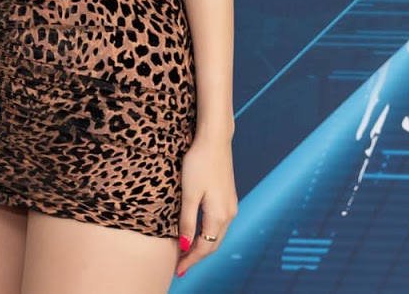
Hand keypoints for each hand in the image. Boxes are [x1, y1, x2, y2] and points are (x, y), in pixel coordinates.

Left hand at [175, 133, 236, 276]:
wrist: (214, 139)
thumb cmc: (199, 163)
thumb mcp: (188, 193)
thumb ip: (187, 221)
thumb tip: (185, 245)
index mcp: (219, 215)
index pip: (205, 247)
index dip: (191, 260)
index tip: (178, 269)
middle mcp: (229, 213)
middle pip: (213, 244)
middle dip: (197, 256)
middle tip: (180, 266)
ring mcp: (230, 205)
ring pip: (216, 234)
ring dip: (202, 245)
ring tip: (186, 253)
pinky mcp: (227, 197)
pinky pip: (218, 224)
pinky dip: (207, 233)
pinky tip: (197, 234)